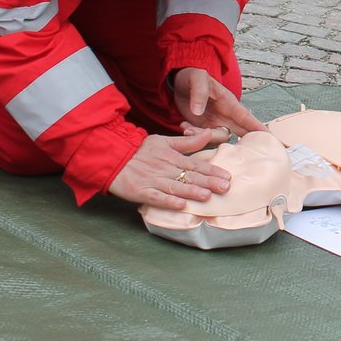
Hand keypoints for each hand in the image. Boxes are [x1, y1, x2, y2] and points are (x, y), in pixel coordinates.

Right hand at [108, 132, 231, 209]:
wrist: (113, 156)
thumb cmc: (140, 150)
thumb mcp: (164, 141)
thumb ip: (188, 141)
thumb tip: (209, 133)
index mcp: (173, 157)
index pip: (196, 164)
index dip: (212, 170)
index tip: (227, 176)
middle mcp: (166, 169)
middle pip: (190, 176)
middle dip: (208, 182)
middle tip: (225, 187)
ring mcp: (153, 181)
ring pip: (175, 187)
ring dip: (192, 192)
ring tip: (207, 196)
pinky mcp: (140, 191)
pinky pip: (156, 197)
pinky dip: (168, 202)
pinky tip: (181, 206)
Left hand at [170, 67, 267, 135]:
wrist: (180, 81)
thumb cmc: (193, 76)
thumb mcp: (197, 79)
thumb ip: (199, 94)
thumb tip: (198, 112)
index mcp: (229, 104)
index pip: (247, 118)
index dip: (259, 129)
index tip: (272, 140)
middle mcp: (225, 115)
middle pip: (238, 134)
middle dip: (238, 143)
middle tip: (236, 153)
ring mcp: (215, 123)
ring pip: (217, 139)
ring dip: (201, 137)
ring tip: (186, 128)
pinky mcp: (203, 127)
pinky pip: (201, 138)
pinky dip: (192, 134)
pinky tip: (184, 125)